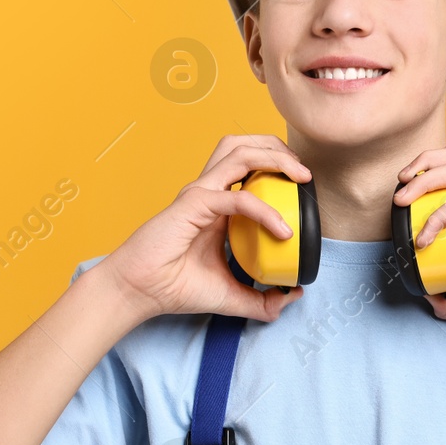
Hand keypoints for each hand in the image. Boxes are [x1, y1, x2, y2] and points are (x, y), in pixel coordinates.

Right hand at [104, 134, 308, 321]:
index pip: (249, 168)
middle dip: (278, 148)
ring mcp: (200, 193)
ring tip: (300, 176)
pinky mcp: (193, 204)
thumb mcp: (231, 295)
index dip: (279, 167)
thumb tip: (293, 296)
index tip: (305, 188)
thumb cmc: (175, 287)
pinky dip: (264, 209)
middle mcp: (208, 191)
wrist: (139, 292)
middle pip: (245, 145)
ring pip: (239, 153)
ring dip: (274, 158)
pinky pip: (237, 197)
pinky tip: (282, 230)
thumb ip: (262, 299)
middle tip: (305, 173)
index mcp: (216, 204)